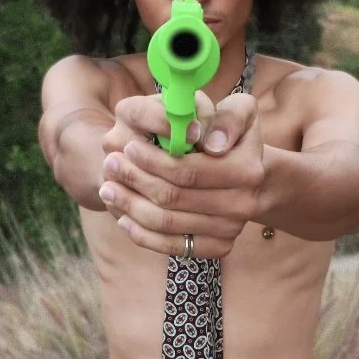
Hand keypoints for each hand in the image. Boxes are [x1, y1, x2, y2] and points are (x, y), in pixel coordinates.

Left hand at [98, 92, 265, 259]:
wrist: (250, 174)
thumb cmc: (232, 135)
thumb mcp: (238, 111)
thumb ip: (228, 118)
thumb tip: (211, 145)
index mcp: (246, 169)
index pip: (188, 171)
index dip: (153, 161)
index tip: (128, 147)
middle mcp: (242, 204)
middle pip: (173, 198)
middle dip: (135, 180)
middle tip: (110, 163)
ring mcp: (230, 229)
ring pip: (167, 223)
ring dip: (130, 206)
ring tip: (108, 188)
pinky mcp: (218, 247)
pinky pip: (172, 247)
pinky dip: (142, 234)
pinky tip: (123, 217)